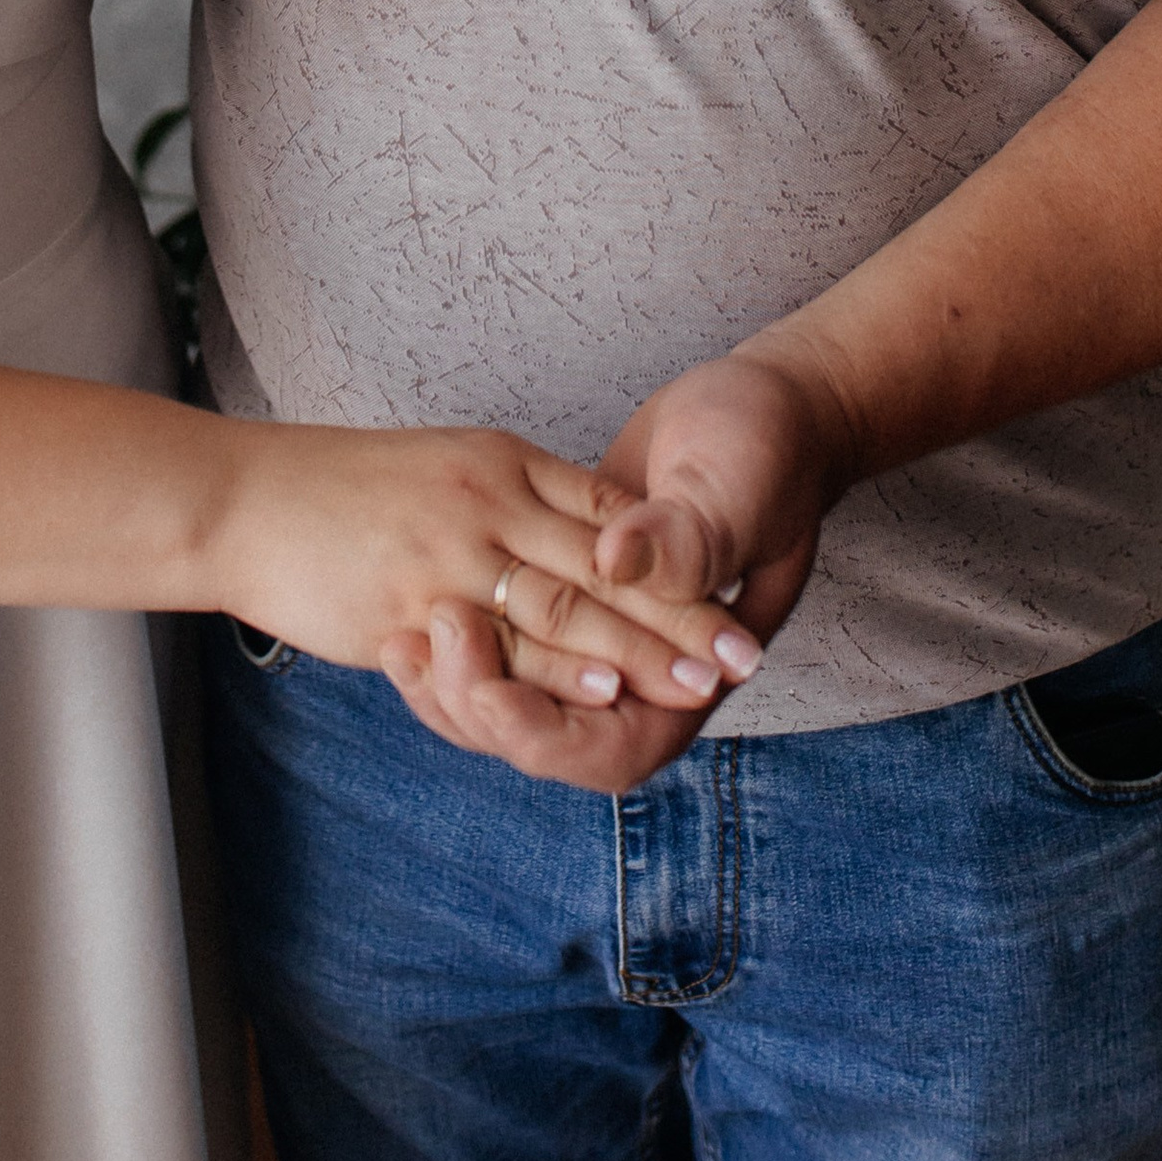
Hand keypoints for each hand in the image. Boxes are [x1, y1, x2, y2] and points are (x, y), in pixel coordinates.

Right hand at [212, 422, 757, 723]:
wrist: (243, 493)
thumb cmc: (337, 489)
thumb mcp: (443, 466)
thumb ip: (508, 500)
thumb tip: (569, 533)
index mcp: (502, 460)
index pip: (610, 509)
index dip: (674, 555)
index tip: (739, 586)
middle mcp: (489, 497)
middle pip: (605, 563)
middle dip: (680, 613)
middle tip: (744, 652)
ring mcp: (451, 549)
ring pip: (566, 603)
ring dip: (641, 649)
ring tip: (702, 682)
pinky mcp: (414, 601)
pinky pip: (499, 641)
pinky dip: (561, 668)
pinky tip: (605, 691)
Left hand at [376, 339, 854, 792]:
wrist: (759, 412)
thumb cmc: (765, 448)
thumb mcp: (734, 487)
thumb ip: (682, 539)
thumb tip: (614, 565)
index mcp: (696, 674)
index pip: (609, 748)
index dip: (543, 731)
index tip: (488, 693)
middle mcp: (643, 675)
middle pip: (543, 734)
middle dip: (474, 701)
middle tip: (416, 642)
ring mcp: (598, 642)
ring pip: (514, 700)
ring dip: (452, 684)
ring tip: (397, 640)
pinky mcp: (561, 597)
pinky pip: (501, 653)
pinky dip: (454, 649)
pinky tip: (398, 627)